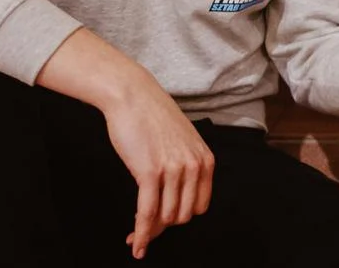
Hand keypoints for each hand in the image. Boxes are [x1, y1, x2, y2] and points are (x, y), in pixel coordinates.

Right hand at [35, 29, 214, 259]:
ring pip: (165, 217)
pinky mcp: (150, 172)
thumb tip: (177, 198)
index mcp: (206, 160)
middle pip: (183, 215)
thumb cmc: (153, 118)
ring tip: (135, 234)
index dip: (181, 218)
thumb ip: (186, 167)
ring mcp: (173, 170)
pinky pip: (147, 213)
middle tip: (145, 228)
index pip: (200, 206)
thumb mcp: (182, 142)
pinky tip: (135, 243)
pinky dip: (141, 233)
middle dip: (163, 226)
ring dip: (149, 231)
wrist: (133, 95)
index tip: (165, 222)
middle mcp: (194, 166)